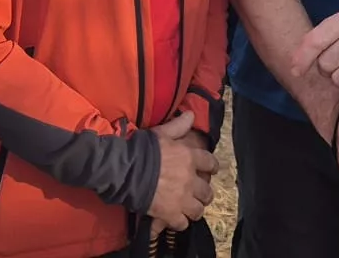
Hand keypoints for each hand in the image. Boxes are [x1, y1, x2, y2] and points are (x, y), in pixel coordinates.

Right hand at [147, 112, 214, 231]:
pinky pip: (183, 223)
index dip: (211, 167)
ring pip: (198, 210)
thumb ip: (178, 126)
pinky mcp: (171, 214)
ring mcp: (182, 199)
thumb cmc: (143, 150)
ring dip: (194, 209)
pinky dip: (180, 222)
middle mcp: (190, 180)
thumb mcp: (161, 133)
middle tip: (197, 193)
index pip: (210, 163)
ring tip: (188, 208)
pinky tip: (175, 218)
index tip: (210, 170)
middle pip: (207, 192)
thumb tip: (192, 115)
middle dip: (203, 194)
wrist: (126, 170)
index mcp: (189, 158)